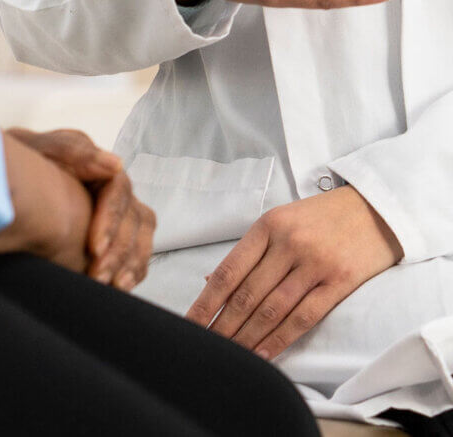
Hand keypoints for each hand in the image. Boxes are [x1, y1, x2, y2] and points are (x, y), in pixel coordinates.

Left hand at [8, 127, 155, 290]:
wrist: (7, 177)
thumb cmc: (25, 162)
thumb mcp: (43, 150)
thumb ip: (75, 152)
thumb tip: (115, 165)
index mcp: (98, 166)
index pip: (119, 192)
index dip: (111, 220)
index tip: (94, 248)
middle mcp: (113, 190)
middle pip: (133, 219)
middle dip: (119, 250)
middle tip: (98, 274)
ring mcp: (116, 213)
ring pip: (140, 237)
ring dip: (129, 263)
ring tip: (113, 285)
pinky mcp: (113, 235)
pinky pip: (136, 252)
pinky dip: (133, 270)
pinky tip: (118, 287)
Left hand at [185, 186, 401, 357]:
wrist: (374, 207)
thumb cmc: (322, 216)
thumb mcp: (282, 220)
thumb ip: (250, 251)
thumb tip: (212, 282)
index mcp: (268, 225)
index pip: (229, 271)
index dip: (206, 302)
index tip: (190, 325)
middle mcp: (288, 243)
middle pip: (246, 295)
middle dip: (223, 326)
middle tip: (206, 348)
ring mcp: (314, 264)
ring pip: (271, 310)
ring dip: (247, 338)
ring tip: (230, 356)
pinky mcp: (339, 282)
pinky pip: (303, 318)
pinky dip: (280, 340)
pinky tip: (264, 354)